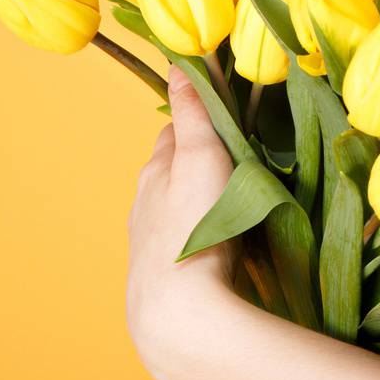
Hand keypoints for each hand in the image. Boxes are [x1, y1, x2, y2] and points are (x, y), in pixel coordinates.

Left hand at [126, 65, 239, 379]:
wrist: (179, 315)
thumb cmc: (195, 227)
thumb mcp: (201, 156)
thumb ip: (194, 113)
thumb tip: (178, 65)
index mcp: (154, 173)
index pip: (172, 133)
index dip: (196, 121)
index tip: (222, 118)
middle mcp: (144, 207)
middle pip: (171, 173)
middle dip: (196, 164)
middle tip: (235, 161)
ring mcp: (149, 246)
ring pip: (173, 212)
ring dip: (196, 206)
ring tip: (231, 208)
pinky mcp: (161, 279)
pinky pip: (180, 247)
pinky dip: (196, 240)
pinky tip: (217, 250)